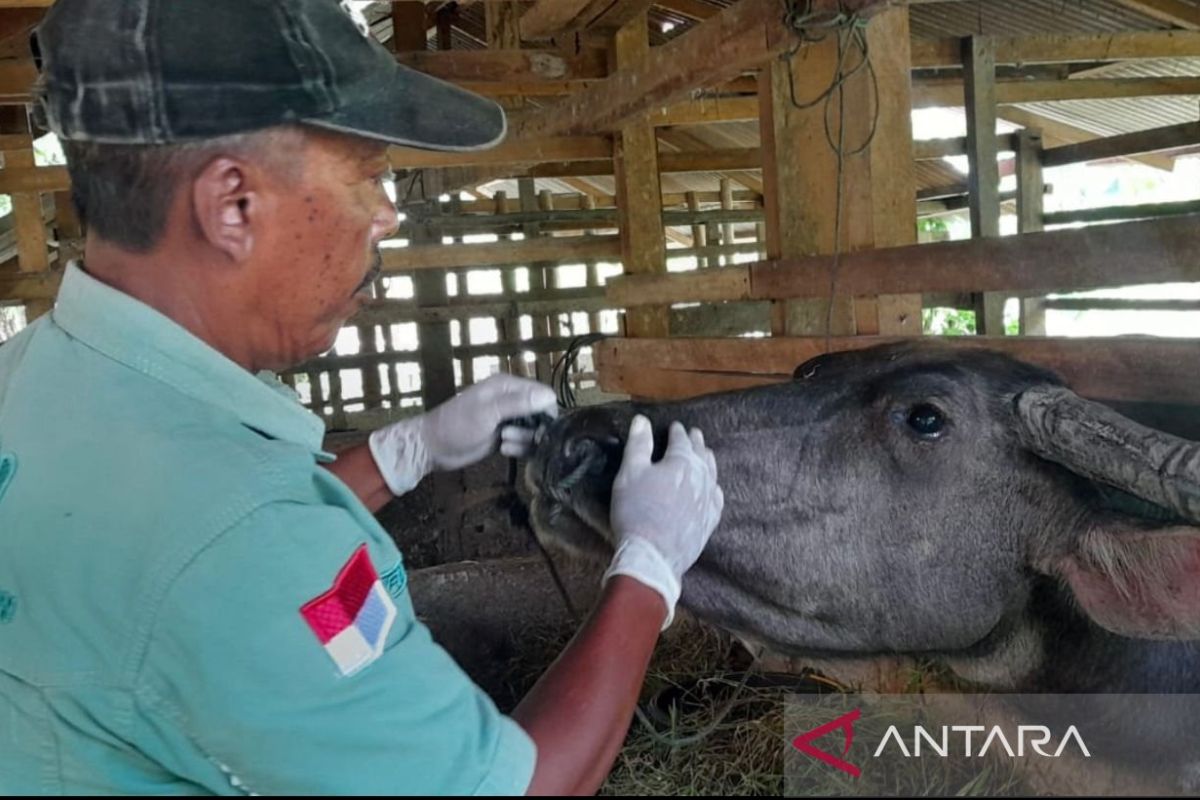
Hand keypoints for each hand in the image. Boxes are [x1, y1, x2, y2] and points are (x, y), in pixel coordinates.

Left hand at [368, 374, 556, 494]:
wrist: (434, 448)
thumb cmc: (457, 425)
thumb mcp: (487, 412)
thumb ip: (518, 404)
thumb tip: (550, 397)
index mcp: (508, 386)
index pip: (543, 394)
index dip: (546, 412)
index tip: (541, 428)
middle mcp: (512, 400)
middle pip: (542, 415)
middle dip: (534, 429)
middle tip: (514, 436)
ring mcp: (509, 419)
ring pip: (534, 431)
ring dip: (524, 441)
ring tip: (504, 444)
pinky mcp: (506, 437)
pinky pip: (525, 443)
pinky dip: (520, 448)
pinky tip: (504, 451)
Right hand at [602, 415, 723, 628]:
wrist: (652, 556)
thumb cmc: (636, 512)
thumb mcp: (629, 474)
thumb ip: (638, 445)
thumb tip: (642, 420)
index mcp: (681, 462)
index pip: (681, 440)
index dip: (677, 432)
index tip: (676, 426)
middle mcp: (700, 478)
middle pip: (701, 454)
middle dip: (696, 442)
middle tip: (694, 434)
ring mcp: (708, 501)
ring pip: (712, 474)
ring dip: (708, 461)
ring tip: (706, 454)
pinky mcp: (709, 522)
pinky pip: (717, 499)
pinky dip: (715, 488)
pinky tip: (714, 489)